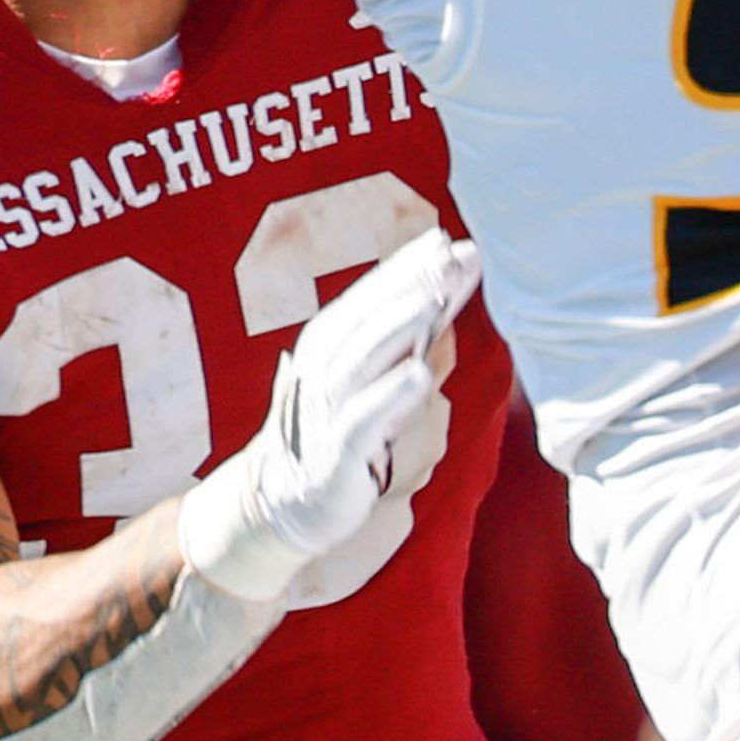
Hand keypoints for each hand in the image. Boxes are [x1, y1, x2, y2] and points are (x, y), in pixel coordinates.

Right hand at [177, 232, 482, 602]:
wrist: (287, 501)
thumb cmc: (338, 431)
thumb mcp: (370, 377)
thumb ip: (405, 338)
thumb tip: (443, 290)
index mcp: (329, 342)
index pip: (372, 295)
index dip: (408, 266)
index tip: (447, 239)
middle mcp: (323, 367)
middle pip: (369, 316)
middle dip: (411, 283)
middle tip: (452, 256)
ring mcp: (326, 408)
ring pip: (364, 357)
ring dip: (400, 325)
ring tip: (437, 298)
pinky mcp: (335, 452)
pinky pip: (363, 419)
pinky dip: (390, 396)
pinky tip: (421, 376)